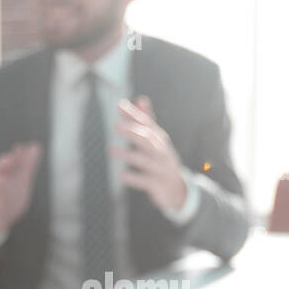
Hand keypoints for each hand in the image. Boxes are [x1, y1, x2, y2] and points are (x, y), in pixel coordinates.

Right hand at [0, 142, 41, 238]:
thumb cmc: (8, 198)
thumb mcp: (20, 182)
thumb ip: (27, 166)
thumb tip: (36, 146)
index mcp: (2, 176)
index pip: (7, 163)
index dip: (14, 157)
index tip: (21, 148)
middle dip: (2, 166)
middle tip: (11, 160)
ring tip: (3, 182)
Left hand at [112, 96, 187, 211]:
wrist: (178, 189)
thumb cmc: (162, 160)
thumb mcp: (157, 141)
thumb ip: (147, 121)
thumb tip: (141, 98)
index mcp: (160, 140)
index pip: (147, 124)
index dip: (134, 115)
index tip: (120, 105)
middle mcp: (162, 152)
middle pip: (148, 140)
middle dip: (133, 132)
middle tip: (115, 126)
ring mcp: (161, 169)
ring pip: (145, 160)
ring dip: (128, 155)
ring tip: (111, 150)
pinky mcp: (158, 185)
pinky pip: (145, 181)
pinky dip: (134, 178)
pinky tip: (121, 175)